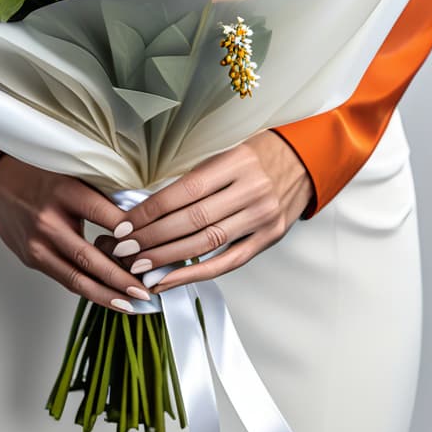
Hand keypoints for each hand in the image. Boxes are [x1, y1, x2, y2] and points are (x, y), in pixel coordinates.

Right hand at [0, 155, 154, 310]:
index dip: (127, 232)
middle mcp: (48, 221)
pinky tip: (109, 297)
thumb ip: (100, 196)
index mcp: (63, 192)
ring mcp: (37, 244)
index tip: (149, 245)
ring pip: (76, 278)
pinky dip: (88, 290)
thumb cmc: (40, 176)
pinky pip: (65, 278)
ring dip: (106, 295)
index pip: (101, 214)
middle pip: (88, 257)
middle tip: (144, 290)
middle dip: (120, 278)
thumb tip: (136, 221)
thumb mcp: (71, 174)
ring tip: (131, 304)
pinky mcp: (32, 259)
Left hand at [103, 132, 313, 293]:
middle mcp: (251, 190)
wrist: (306, 161)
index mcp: (237, 162)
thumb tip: (150, 206)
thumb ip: (196, 179)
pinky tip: (170, 279)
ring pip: (207, 243)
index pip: (184, 191)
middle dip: (153, 237)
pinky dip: (195, 272)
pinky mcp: (268, 238)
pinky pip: (227, 261)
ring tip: (139, 266)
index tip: (125, 223)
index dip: (151, 210)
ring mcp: (262, 217)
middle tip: (124, 249)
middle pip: (193, 220)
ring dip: (168, 257)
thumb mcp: (228, 153)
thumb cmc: (259, 154)